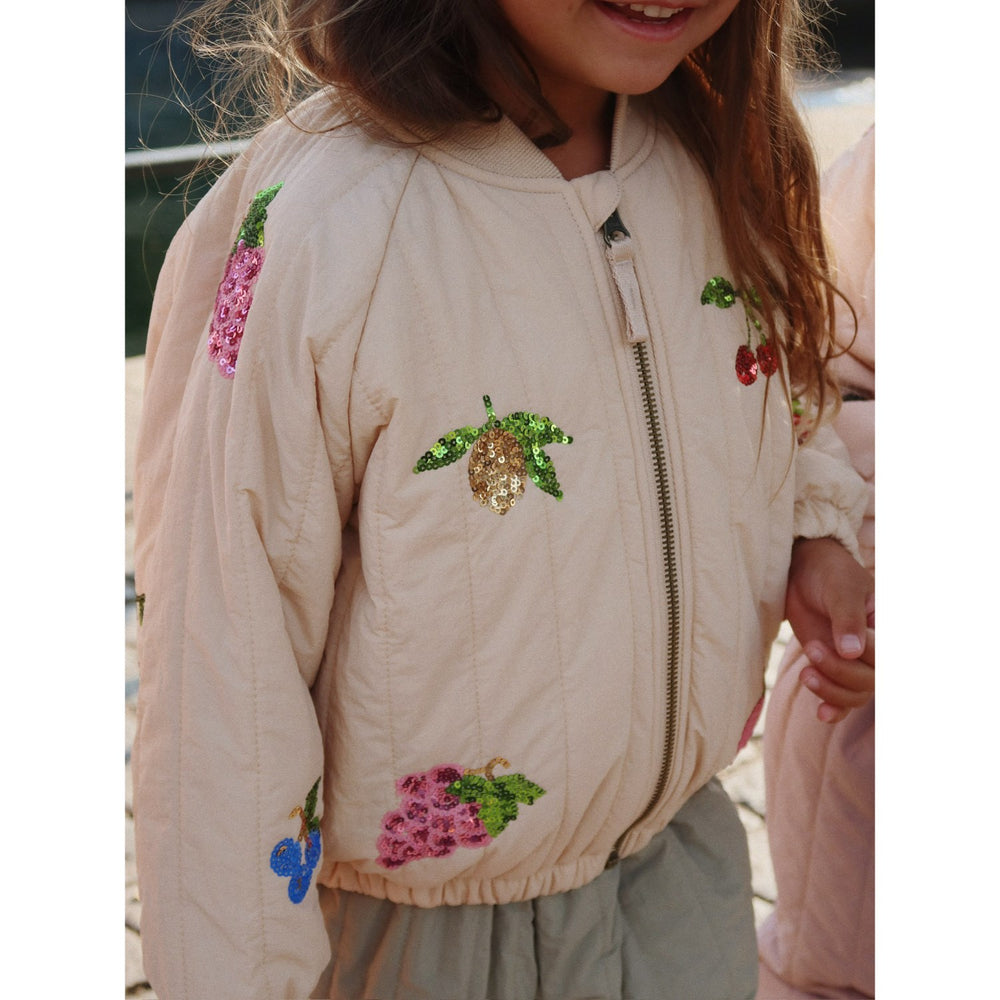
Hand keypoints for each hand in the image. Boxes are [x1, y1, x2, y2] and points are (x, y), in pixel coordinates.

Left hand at [784, 536, 874, 723]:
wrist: (805, 572)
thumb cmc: (829, 574)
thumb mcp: (840, 589)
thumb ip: (848, 619)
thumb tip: (852, 653)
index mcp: (887, 628)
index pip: (885, 656)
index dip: (865, 654)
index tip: (839, 644)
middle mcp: (876, 649)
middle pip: (871, 680)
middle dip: (840, 671)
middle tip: (812, 648)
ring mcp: (855, 661)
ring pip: (856, 693)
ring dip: (831, 690)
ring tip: (805, 674)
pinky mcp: (833, 668)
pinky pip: (841, 698)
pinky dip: (833, 708)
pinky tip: (821, 714)